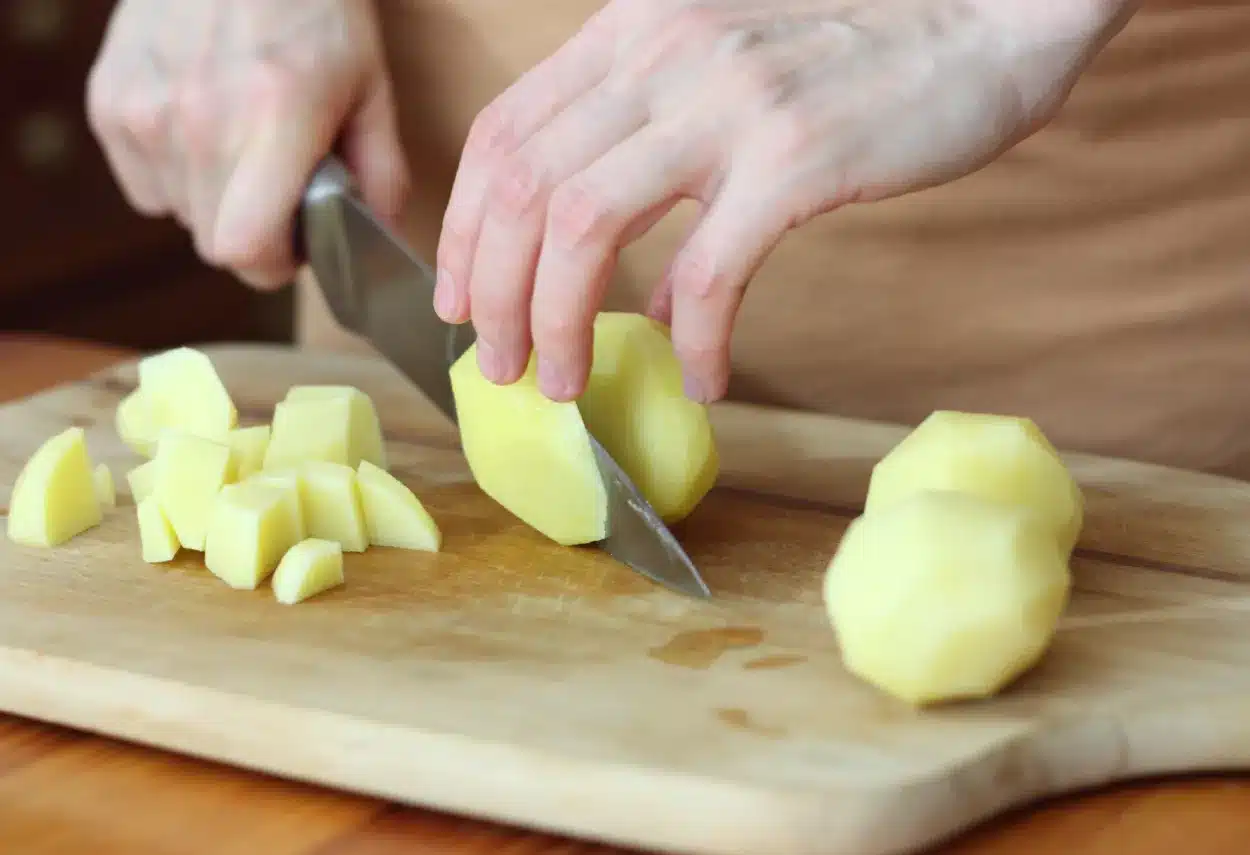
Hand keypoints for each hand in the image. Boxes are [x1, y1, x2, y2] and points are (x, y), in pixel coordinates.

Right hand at [86, 0, 407, 288]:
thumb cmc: (312, 7)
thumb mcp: (370, 87)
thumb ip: (381, 172)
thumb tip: (378, 238)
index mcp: (272, 121)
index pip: (244, 249)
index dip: (274, 262)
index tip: (295, 243)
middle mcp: (199, 121)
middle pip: (213, 243)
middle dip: (252, 234)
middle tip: (278, 192)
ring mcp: (145, 112)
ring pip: (179, 213)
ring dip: (214, 201)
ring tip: (242, 147)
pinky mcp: (110, 102)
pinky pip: (143, 183)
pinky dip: (175, 173)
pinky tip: (203, 128)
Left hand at [434, 0, 1135, 402]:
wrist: (989, 12)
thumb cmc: (858, 46)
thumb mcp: (722, 53)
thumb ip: (649, 120)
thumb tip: (604, 251)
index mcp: (632, 28)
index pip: (503, 132)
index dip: (463, 228)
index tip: (461, 299)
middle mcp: (662, 52)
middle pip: (524, 189)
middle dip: (494, 294)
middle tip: (499, 364)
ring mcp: (727, 103)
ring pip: (584, 230)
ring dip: (560, 324)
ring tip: (563, 384)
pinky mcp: (797, 159)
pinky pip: (709, 274)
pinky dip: (691, 339)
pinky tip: (703, 378)